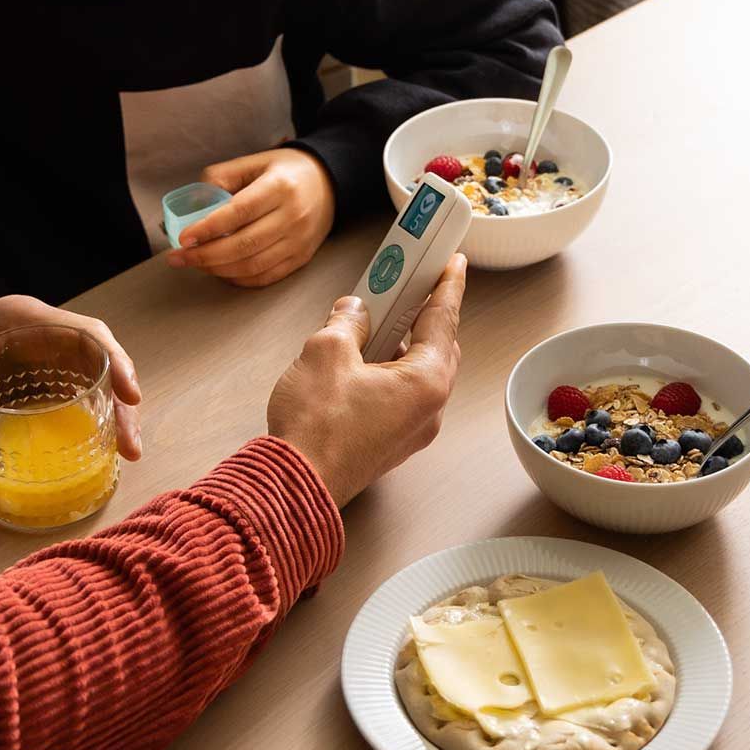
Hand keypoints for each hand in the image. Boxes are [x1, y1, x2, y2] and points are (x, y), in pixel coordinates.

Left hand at [0, 297, 142, 463]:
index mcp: (24, 318)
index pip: (85, 332)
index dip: (113, 361)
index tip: (130, 394)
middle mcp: (41, 329)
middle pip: (99, 357)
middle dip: (122, 397)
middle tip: (130, 444)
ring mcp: (42, 348)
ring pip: (94, 371)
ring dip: (114, 407)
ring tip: (124, 449)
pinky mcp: (37, 368)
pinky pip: (76, 384)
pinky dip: (94, 409)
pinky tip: (101, 438)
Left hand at [165, 147, 336, 287]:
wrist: (328, 184)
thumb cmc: (286, 172)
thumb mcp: (254, 162)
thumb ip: (222, 177)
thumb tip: (194, 204)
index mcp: (279, 187)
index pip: (239, 212)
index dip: (208, 228)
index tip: (183, 238)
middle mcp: (292, 216)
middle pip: (244, 244)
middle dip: (205, 256)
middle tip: (178, 257)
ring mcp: (298, 241)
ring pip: (252, 265)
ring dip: (218, 269)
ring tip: (195, 264)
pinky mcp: (301, 258)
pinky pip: (266, 277)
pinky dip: (238, 279)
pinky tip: (221, 271)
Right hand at [266, 255, 465, 506]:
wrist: (295, 486)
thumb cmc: (315, 424)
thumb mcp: (326, 352)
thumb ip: (348, 322)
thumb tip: (355, 311)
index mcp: (426, 382)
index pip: (443, 320)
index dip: (447, 286)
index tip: (454, 262)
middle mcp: (430, 409)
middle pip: (438, 348)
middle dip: (425, 315)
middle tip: (411, 285)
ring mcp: (413, 431)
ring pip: (419, 374)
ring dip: (403, 344)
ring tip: (377, 319)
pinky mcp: (392, 443)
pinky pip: (402, 395)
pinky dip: (391, 370)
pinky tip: (364, 358)